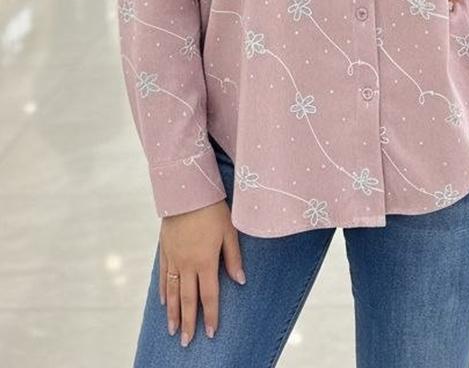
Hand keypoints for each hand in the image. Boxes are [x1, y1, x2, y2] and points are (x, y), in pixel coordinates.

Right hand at [159, 198, 244, 345]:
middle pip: (187, 299)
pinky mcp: (165, 249)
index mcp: (205, 261)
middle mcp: (187, 264)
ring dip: (173, 313)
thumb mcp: (229, 230)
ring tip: (173, 330)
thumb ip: (233, 257)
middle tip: (186, 342)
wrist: (186, 191)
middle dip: (188, 322)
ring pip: (172, 291)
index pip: (208, 295)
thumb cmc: (212, 209)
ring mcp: (174, 258)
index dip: (210, 315)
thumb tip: (240, 280)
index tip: (210, 333)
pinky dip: (163, 291)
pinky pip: (163, 275)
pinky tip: (164, 303)